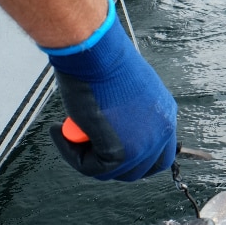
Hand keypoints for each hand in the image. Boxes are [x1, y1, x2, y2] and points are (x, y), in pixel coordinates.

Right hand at [43, 0, 176, 180]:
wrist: (94, 52)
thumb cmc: (102, 61)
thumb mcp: (126, 92)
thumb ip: (127, 116)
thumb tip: (109, 133)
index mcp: (165, 116)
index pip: (159, 156)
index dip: (135, 160)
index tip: (110, 152)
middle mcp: (161, 132)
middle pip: (140, 170)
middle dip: (111, 164)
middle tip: (85, 145)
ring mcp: (144, 144)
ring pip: (114, 172)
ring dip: (87, 157)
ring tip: (69, 132)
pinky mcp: (121, 151)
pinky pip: (93, 168)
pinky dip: (72, 154)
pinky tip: (60, 132)